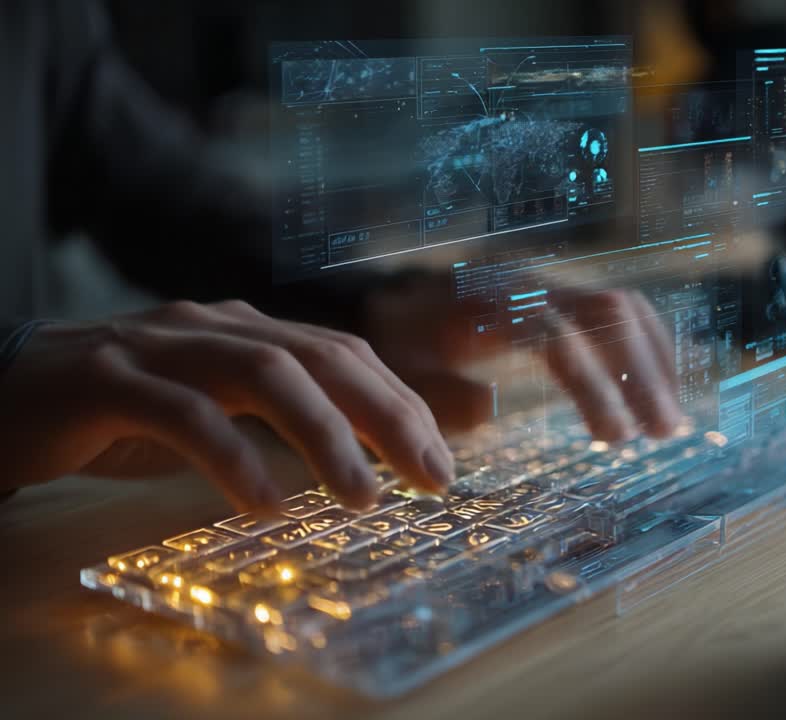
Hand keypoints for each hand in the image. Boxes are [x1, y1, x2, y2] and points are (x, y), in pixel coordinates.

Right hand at [0, 301, 453, 511]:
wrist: (2, 391)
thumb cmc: (120, 410)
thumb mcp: (219, 410)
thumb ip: (288, 419)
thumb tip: (373, 452)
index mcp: (245, 330)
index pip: (345, 354)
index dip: (402, 403)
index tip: (444, 460)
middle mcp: (213, 326)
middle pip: (322, 356)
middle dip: (388, 417)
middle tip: (431, 477)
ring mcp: (159, 346)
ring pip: (263, 374)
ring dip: (324, 436)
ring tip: (362, 496)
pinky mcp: (106, 380)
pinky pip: (182, 414)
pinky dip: (231, 457)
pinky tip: (262, 503)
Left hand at [364, 284, 684, 441]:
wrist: (389, 301)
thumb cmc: (395, 352)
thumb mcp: (399, 379)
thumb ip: (439, 396)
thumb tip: (492, 406)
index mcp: (486, 306)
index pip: (558, 337)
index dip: (593, 386)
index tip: (616, 437)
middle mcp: (527, 285)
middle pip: (607, 312)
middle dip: (643, 372)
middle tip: (664, 432)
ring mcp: (549, 284)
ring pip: (622, 306)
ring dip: (655, 361)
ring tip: (670, 422)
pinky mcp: (561, 294)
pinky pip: (618, 308)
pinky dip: (647, 346)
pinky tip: (658, 391)